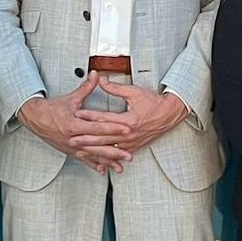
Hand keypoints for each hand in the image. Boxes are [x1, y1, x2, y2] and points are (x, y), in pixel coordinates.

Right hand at [17, 75, 122, 173]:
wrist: (35, 118)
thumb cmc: (51, 109)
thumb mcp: (71, 99)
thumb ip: (86, 88)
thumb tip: (96, 76)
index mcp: (74, 124)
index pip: (98, 127)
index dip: (114, 128)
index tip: (126, 129)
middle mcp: (73, 139)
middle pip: (97, 146)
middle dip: (114, 151)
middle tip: (128, 155)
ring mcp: (72, 147)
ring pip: (92, 156)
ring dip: (107, 161)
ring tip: (120, 166)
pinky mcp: (70, 152)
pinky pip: (84, 160)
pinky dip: (94, 165)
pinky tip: (103, 170)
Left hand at [71, 85, 188, 165]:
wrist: (170, 114)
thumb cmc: (154, 103)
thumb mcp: (134, 92)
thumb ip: (115, 88)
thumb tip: (101, 81)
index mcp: (129, 120)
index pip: (104, 118)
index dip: (89, 115)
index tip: (77, 114)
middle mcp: (129, 134)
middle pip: (103, 137)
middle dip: (86, 139)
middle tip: (71, 139)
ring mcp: (132, 143)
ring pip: (109, 149)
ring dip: (93, 151)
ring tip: (80, 151)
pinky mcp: (134, 147)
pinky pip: (117, 155)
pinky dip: (106, 157)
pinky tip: (97, 159)